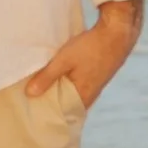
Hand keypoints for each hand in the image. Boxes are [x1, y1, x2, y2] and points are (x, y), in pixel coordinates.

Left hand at [25, 0, 144, 111]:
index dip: (47, 113)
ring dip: (59, 91)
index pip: (62, 114)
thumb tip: (29, 94)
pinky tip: (57, 76)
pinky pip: (77, 86)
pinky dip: (67, 84)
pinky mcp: (95, 76)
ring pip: (72, 94)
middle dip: (50, 102)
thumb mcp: (64, 60)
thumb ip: (47, 77)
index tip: (32, 111)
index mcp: (83, 96)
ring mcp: (94, 86)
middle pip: (66, 105)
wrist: (117, 33)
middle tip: (31, 99)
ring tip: (40, 87)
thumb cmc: (91, 47)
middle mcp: (90, 95)